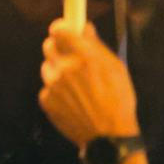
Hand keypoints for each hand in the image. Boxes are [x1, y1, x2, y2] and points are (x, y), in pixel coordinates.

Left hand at [39, 20, 139, 147]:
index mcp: (84, 56)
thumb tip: (84, 27)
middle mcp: (64, 68)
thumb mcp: (116, 68)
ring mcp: (52, 85)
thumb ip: (96, 46)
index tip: (65, 30)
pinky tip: (71, 100)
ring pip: (47, 67)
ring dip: (57, 70)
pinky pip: (46, 88)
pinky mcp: (45, 100)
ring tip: (75, 84)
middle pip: (48, 46)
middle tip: (70, 56)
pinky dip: (55, 90)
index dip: (61, 28)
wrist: (108, 136)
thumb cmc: (118, 100)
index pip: (58, 30)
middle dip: (58, 47)